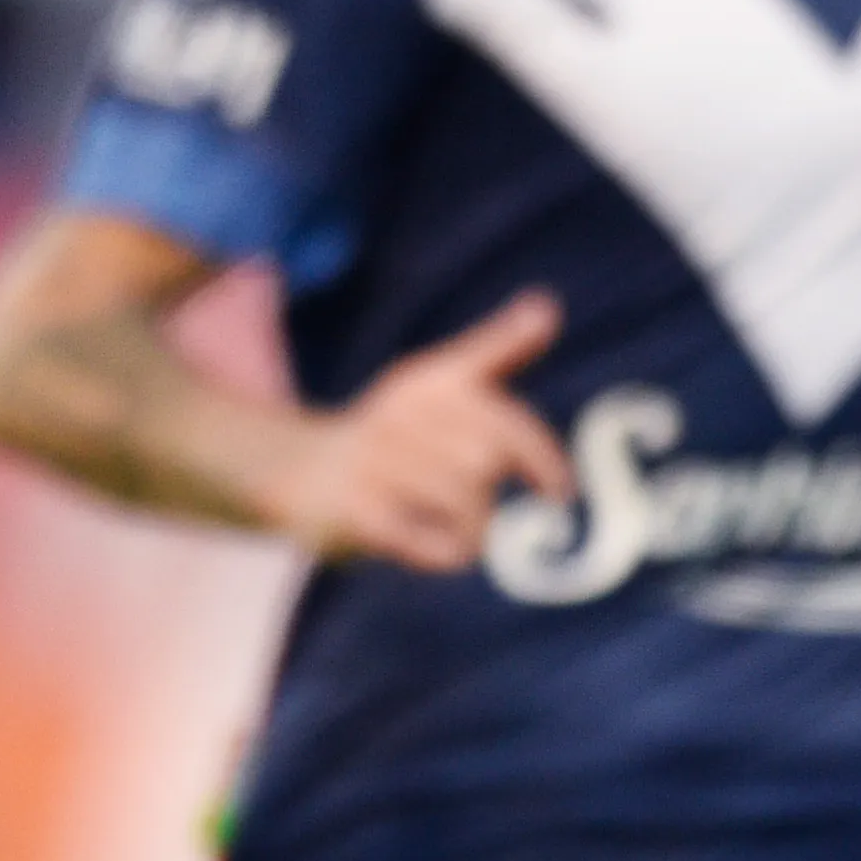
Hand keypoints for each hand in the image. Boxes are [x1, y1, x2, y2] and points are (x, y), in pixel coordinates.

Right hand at [258, 290, 573, 571]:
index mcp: (429, 383)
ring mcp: (372, 464)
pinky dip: (445, 552)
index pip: (506, 423)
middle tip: (463, 500)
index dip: (544, 461)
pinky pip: (431, 545)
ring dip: (470, 530)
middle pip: (485, 467)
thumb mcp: (442, 380)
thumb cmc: (394, 430)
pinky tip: (430, 544)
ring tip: (444, 524)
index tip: (561, 495)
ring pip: (465, 509)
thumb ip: (499, 347)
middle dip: (487, 493)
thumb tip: (549, 307)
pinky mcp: (353, 511)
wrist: (299, 469)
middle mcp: (399, 416)